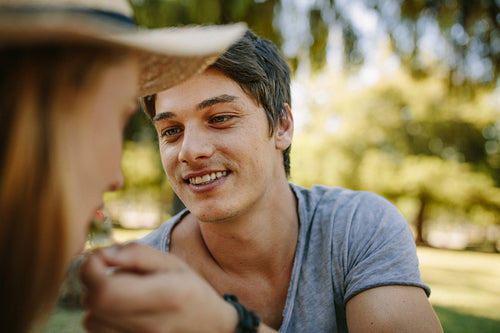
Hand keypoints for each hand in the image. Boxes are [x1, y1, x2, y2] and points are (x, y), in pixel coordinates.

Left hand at [79, 242, 236, 332]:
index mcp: (165, 296)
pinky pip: (98, 331)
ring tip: (122, 293)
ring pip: (91, 321)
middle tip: (112, 272)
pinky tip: (121, 308)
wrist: (210, 328)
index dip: (91, 270)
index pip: (105, 291)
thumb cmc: (190, 290)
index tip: (99, 257)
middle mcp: (151, 325)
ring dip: (97, 302)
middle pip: (94, 305)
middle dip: (94, 282)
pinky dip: (102, 317)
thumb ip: (137, 255)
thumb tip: (101, 254)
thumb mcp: (172, 263)